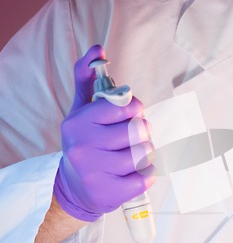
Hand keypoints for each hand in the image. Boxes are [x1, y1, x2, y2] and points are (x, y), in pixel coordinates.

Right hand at [54, 45, 154, 221]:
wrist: (74, 187)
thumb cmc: (85, 141)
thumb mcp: (81, 109)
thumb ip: (87, 79)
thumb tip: (97, 49)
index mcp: (79, 122)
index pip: (124, 106)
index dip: (136, 109)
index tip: (133, 113)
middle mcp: (82, 146)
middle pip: (138, 130)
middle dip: (144, 131)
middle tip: (138, 135)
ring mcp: (94, 171)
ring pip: (143, 154)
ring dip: (147, 153)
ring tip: (137, 154)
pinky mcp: (108, 193)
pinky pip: (144, 179)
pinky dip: (148, 175)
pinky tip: (138, 173)